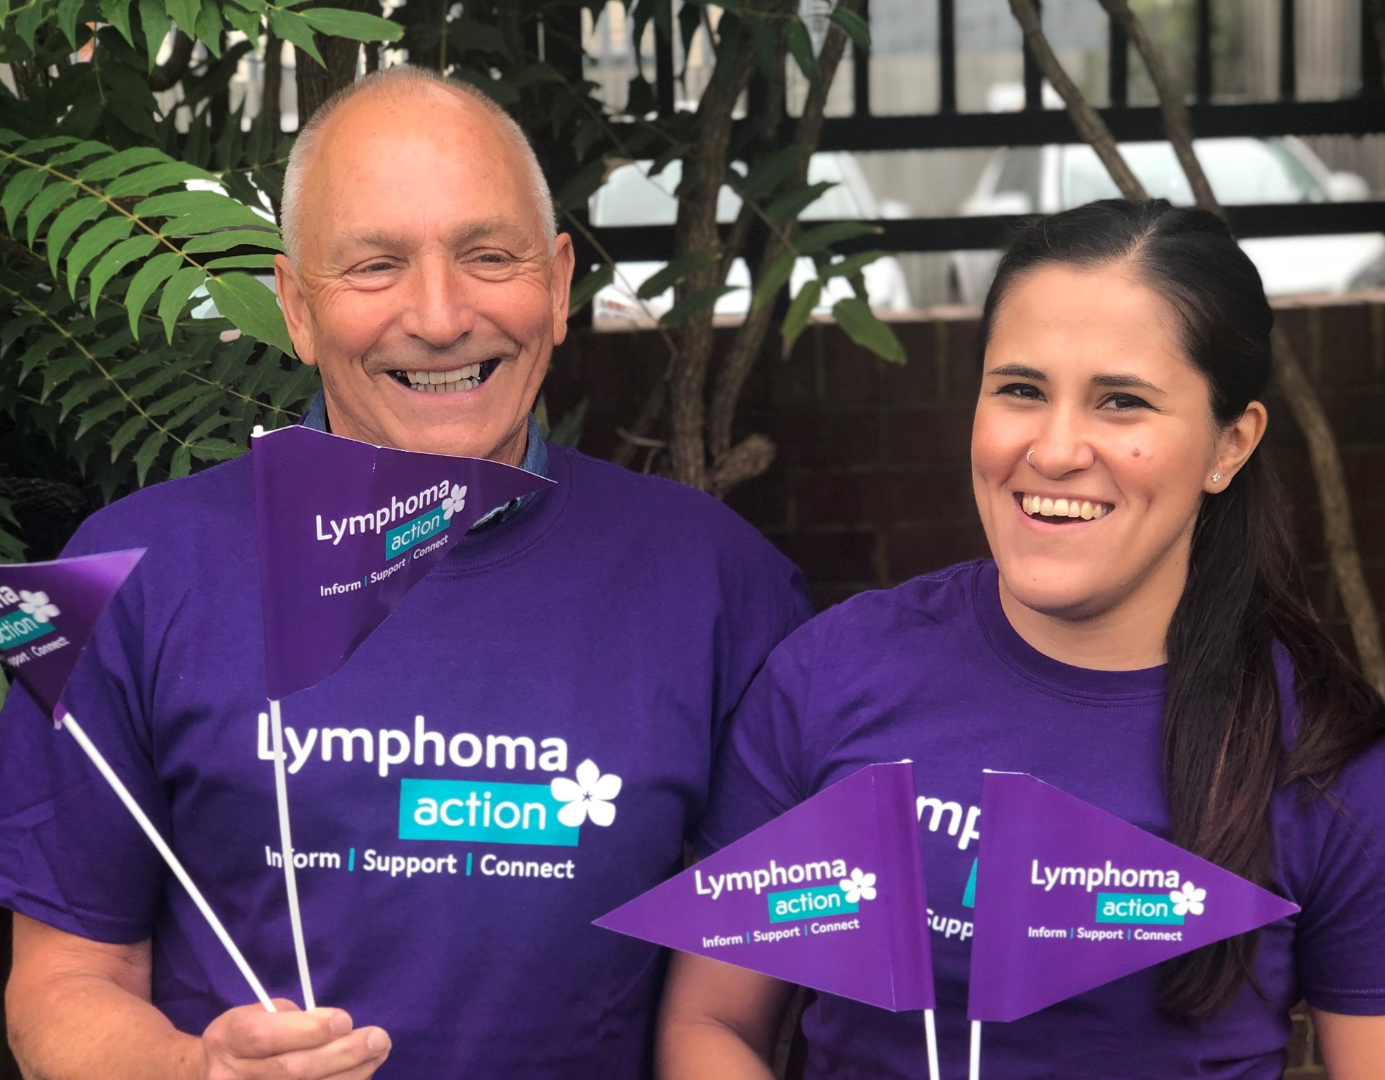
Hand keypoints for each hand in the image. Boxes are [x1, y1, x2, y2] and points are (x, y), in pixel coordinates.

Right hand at [201, 1000, 390, 1079]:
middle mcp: (230, 1078)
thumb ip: (296, 1019)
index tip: (345, 1020)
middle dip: (342, 1054)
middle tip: (378, 1039)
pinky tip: (362, 1075)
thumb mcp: (260, 1015)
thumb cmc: (247, 1039)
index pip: (265, 1038)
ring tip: (377, 1054)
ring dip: (351, 1075)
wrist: (212, 1076)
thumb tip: (339, 1028)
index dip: (307, 1030)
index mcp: (228, 1040)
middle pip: (291, 1071)